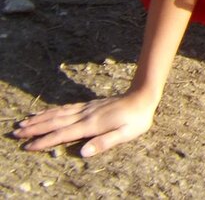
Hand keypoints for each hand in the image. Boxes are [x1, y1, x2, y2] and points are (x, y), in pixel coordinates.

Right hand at [13, 90, 157, 156]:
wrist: (143, 96)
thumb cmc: (137, 119)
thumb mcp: (125, 134)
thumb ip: (104, 142)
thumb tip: (83, 152)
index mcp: (91, 125)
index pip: (63, 134)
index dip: (45, 141)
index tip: (28, 147)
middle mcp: (85, 115)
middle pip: (55, 122)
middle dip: (35, 129)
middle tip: (16, 133)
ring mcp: (86, 109)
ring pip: (58, 114)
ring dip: (40, 119)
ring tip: (23, 123)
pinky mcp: (89, 105)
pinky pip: (66, 108)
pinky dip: (52, 111)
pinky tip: (45, 113)